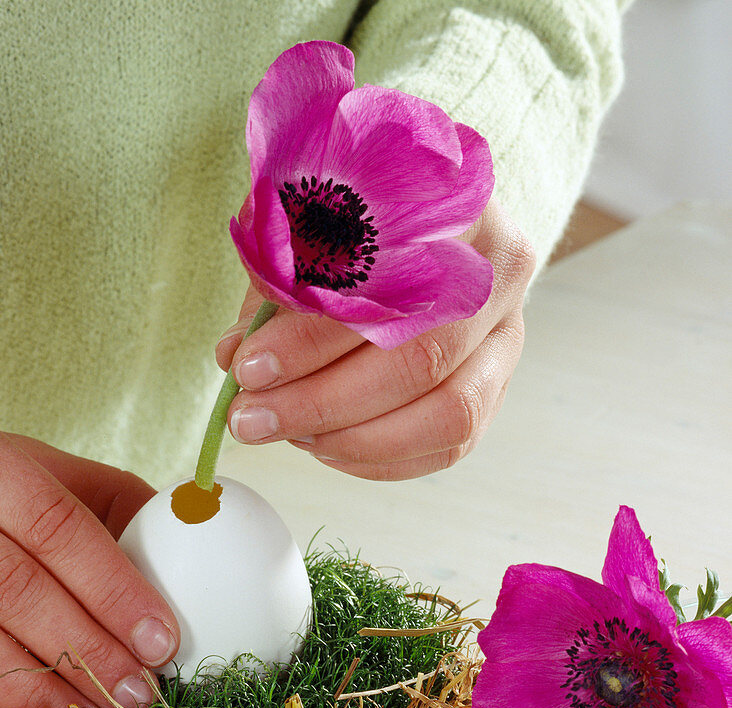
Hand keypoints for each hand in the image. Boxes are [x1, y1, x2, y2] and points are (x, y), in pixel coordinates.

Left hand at [216, 198, 535, 479]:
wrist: (416, 227)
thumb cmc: (358, 223)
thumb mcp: (309, 228)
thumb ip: (277, 287)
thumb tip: (235, 357)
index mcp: (463, 212)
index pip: (388, 286)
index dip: (312, 337)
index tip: (248, 366)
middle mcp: (500, 277)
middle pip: (423, 360)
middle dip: (323, 402)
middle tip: (252, 418)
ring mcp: (506, 340)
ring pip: (448, 415)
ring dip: (356, 440)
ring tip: (289, 435)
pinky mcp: (494, 392)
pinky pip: (448, 447)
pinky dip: (381, 460)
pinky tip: (326, 447)